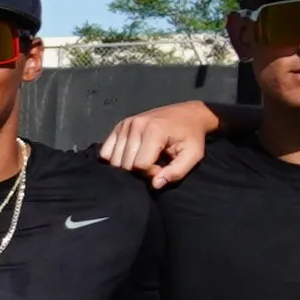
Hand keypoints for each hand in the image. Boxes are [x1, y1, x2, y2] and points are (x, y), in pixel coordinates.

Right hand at [96, 97, 222, 185]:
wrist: (189, 114)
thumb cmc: (192, 136)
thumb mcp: (193, 155)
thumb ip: (176, 172)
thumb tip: (155, 184)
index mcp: (154, 131)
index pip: (140, 165)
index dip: (151, 173)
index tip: (163, 167)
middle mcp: (135, 125)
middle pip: (125, 163)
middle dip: (139, 170)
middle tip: (155, 164)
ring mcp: (125, 124)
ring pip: (114, 159)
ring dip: (128, 166)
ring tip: (144, 159)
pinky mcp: (119, 126)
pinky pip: (106, 151)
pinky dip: (116, 158)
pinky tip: (131, 156)